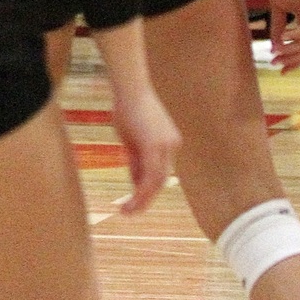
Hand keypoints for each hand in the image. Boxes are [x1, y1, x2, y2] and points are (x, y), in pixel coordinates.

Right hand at [110, 85, 179, 214]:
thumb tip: (135, 180)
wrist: (129, 88)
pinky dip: (140, 191)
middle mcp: (171, 146)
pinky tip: (130, 201)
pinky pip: (149, 176)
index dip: (145, 187)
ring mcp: (165, 146)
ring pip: (157, 181)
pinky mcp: (154, 147)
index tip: (133, 198)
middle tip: (130, 211)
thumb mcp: (131, 137)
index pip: (159, 171)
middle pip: (161, 179)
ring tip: (128, 212)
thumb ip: (135, 158)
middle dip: (146, 198)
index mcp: (168, 143)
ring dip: (143, 200)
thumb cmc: (127, 106)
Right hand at [267, 0, 299, 71]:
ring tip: (276, 51)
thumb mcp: (277, 7)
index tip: (278, 68)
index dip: (293, 60)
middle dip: (291, 59)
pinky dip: (295, 36)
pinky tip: (283, 38)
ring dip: (291, 50)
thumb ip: (278, 25)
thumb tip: (275, 44)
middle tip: (274, 62)